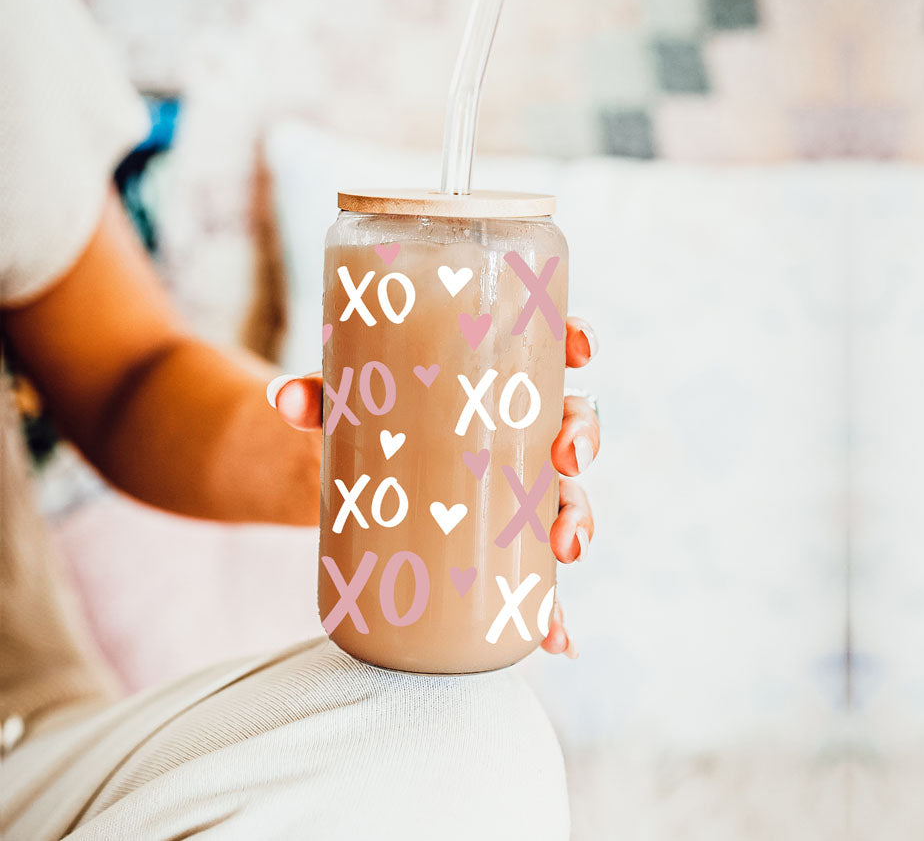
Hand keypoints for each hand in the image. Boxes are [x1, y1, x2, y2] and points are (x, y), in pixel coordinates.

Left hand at [266, 316, 599, 659]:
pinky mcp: (501, 541)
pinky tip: (557, 638)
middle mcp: (516, 432)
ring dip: (579, 521)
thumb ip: (317, 397)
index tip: (582, 350)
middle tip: (568, 458)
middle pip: (570, 424)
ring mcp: (515, 489)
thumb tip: (283, 398)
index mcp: (493, 380)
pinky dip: (554, 607)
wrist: (355, 480)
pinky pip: (539, 572)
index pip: (547, 350)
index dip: (574, 342)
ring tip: (566, 549)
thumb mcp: (344, 406)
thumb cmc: (367, 423)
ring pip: (568, 497)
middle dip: (583, 438)